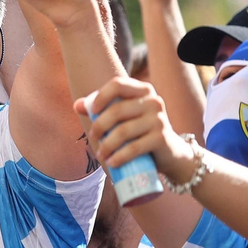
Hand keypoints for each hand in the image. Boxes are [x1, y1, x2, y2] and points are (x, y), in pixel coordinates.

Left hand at [79, 77, 197, 180]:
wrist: (170, 151)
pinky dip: (119, 157)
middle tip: (93, 138)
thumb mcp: (124, 117)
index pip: (118, 84)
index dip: (100, 96)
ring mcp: (159, 119)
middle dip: (99, 126)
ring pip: (123, 131)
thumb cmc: (140, 131)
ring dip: (106, 146)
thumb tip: (77, 105)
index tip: (91, 112)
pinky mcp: (161, 138)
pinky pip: (135, 148)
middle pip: (116, 110)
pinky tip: (111, 163)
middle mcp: (153, 101)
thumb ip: (102, 109)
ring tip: (101, 154)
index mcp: (143, 90)